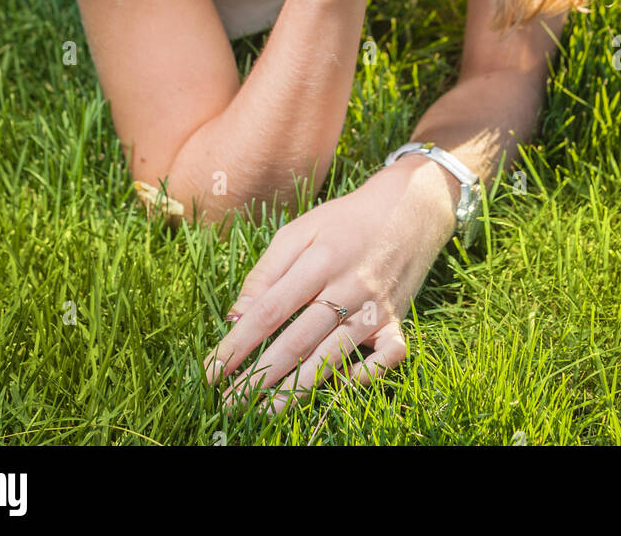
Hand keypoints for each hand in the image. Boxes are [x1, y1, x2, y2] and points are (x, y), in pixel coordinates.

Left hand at [202, 167, 453, 414]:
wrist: (408, 207)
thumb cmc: (344, 220)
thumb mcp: (300, 230)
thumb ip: (267, 271)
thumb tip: (236, 315)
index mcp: (318, 260)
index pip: (269, 310)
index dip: (238, 343)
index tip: (211, 371)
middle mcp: (348, 286)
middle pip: (297, 340)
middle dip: (259, 376)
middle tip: (229, 404)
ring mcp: (375, 308)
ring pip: (333, 356)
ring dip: (298, 389)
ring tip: (266, 412)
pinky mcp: (398, 321)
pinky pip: (388, 357)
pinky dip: (368, 375)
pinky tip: (342, 385)